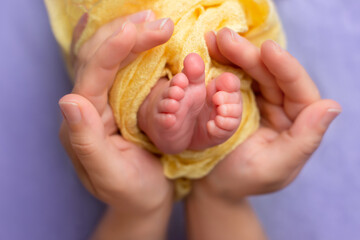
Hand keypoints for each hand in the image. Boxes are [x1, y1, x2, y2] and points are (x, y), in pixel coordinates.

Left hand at [58, 10, 174, 238]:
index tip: (139, 29)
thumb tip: (67, 101)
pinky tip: (150, 37)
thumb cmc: (130, 192)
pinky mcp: (121, 102)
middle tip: (158, 22)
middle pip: (99, 58)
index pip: (92, 75)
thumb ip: (86, 143)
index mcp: (83, 122)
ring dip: (132, 36)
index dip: (112, 48)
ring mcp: (105, 102)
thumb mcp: (110, 174)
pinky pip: (125, 68)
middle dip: (127, 35)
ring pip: (111, 58)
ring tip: (155, 22)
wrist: (143, 200)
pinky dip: (139, 49)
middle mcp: (89, 106)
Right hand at [195, 28, 341, 200]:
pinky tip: (210, 50)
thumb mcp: (275, 167)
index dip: (284, 67)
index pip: (298, 90)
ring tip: (214, 40)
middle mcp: (283, 107)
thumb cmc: (243, 180)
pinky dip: (223, 63)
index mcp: (298, 123)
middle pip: (271, 74)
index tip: (266, 49)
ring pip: (252, 71)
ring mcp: (260, 101)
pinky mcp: (239, 99)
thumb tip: (331, 106)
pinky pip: (234, 77)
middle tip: (224, 38)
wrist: (214, 185)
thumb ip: (304, 140)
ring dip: (233, 54)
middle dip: (249, 55)